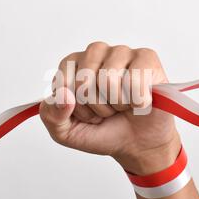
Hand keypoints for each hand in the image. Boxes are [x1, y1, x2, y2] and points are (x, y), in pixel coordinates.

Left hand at [39, 42, 180, 174]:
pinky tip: (140, 102)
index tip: (85, 112)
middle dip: (95, 106)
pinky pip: (134, 78)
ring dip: (116, 104)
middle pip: (84, 79)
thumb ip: (52, 116)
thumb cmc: (103, 132)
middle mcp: (95, 53)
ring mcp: (121, 52)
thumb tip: (64, 95)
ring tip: (122, 106)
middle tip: (106, 111)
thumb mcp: (66, 132)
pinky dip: (137, 100)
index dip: (75, 106)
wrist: (137, 145)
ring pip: (108, 78)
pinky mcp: (146, 58)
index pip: (62, 81)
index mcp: (73, 65)